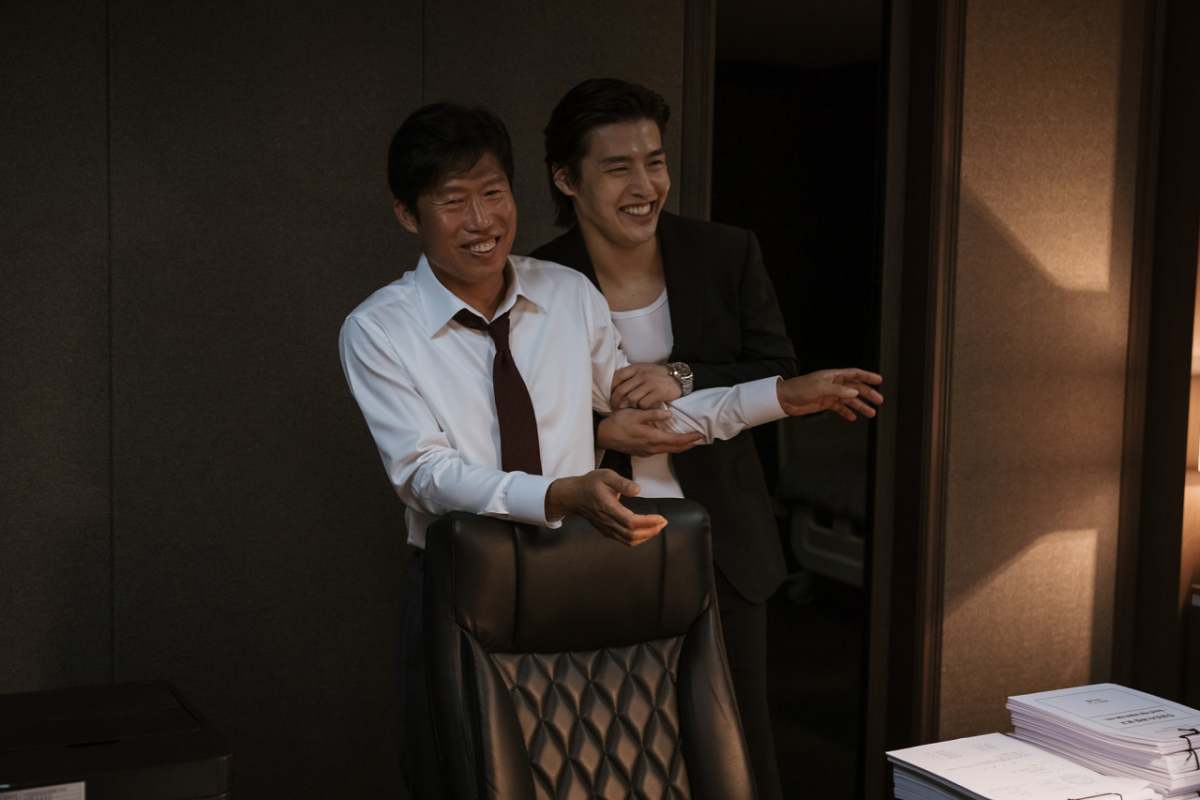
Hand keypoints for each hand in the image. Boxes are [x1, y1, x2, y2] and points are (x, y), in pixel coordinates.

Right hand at [545, 469, 667, 545]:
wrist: (573, 496)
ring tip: (657, 528)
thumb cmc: (590, 484)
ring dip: (646, 536)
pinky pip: (624, 540)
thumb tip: (637, 490)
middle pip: (632, 534)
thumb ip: (622, 482)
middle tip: (663, 522)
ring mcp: (606, 528)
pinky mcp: (606, 531)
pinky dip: (638, 539)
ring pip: (628, 540)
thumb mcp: (605, 475)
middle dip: (651, 531)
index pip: (631, 521)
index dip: (648, 522)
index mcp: (607, 507)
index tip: (661, 518)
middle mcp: (607, 521)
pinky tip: (646, 532)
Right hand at [597, 408, 705, 456]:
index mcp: (653, 438)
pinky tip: (672, 441)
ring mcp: (647, 452)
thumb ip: (654, 414)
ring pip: (669, 451)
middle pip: (676, 449)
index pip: (677, 440)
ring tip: (689, 440)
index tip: (700, 435)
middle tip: (700, 438)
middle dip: (689, 444)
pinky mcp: (642, 452)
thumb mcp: (636, 414)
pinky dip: (671, 446)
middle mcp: (652, 448)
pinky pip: (661, 451)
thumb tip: (669, 415)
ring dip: (681, 446)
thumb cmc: (618, 423)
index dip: (690, 438)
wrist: (603, 435)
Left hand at [610, 363, 682, 408]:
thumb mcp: (644, 370)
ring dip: (627, 407)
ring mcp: (650, 384)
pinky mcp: (658, 393)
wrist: (679, 378)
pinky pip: (643, 404)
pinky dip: (640, 408)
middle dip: (616, 402)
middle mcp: (642, 375)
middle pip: (622, 391)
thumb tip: (615, 387)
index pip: (617, 377)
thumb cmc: (658, 375)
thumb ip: (631, 375)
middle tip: (615, 408)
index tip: (611, 396)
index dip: (611, 389)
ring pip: (631, 399)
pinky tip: (641, 409)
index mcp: (636, 368)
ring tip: (627, 410)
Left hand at [777, 368, 883, 418]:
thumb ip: (838, 390)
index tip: (879, 380)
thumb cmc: (800, 388)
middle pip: (855, 388)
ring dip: (860, 406)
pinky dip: (847, 412)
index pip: (854, 374)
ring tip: (871, 413)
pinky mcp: (825, 403)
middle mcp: (834, 384)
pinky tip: (853, 418)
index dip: (867, 376)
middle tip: (879, 400)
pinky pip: (840, 408)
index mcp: (833, 376)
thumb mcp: (820, 387)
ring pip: (850, 399)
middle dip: (868, 394)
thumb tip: (854, 391)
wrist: (784, 399)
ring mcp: (830, 394)